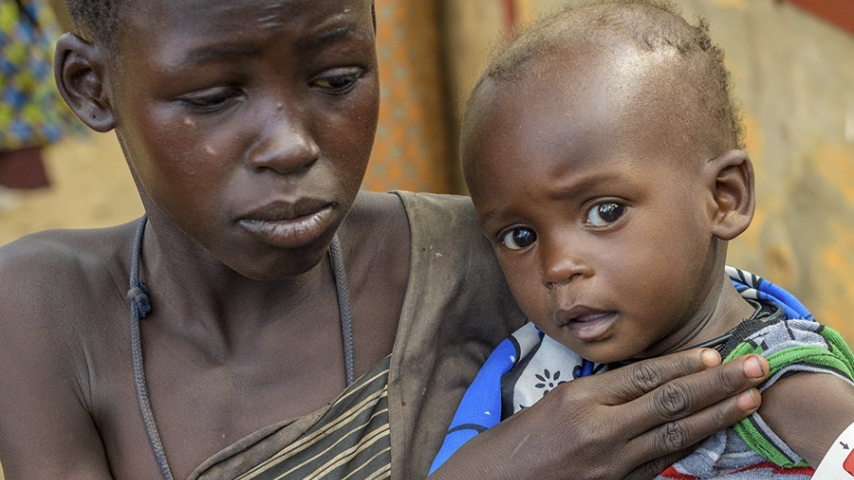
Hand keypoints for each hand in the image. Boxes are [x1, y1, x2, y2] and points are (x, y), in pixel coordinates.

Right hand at [430, 348, 767, 479]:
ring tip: (748, 399)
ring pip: (674, 436)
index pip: (644, 376)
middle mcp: (598, 430)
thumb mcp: (548, 407)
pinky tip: (711, 436)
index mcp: (578, 399)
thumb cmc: (509, 447)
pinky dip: (689, 449)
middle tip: (755, 368)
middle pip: (670, 402)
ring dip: (716, 416)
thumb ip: (595, 397)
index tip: (716, 354)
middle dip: (717, 384)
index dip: (685, 364)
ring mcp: (609, 465)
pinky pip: (659, 466)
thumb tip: (641, 387)